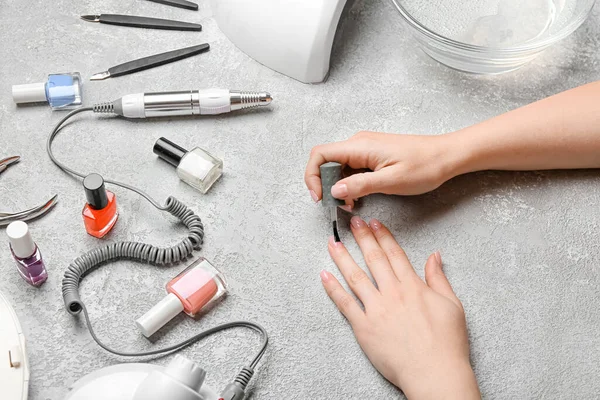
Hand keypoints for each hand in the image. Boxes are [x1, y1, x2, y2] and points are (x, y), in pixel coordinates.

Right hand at [305, 131, 461, 207]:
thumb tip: (334, 190)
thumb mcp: (391, 181)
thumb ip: (360, 185)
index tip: (320, 197)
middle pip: (326, 162)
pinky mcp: (372, 156)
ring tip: (351, 205)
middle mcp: (358, 144)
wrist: (447, 156)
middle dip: (326, 185)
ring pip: (338, 167)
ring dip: (339, 187)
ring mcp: (365, 149)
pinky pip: (351, 169)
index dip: (312, 176)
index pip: (320, 154)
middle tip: (338, 205)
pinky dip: (350, 184)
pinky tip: (359, 197)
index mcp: (360, 146)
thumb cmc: (425, 166)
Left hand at [320, 217, 479, 399]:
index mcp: (413, 286)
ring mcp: (376, 309)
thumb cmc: (446, 343)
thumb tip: (434, 256)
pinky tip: (325, 275)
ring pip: (355, 276)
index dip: (382, 236)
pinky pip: (345, 304)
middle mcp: (392, 293)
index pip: (394, 254)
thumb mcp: (452, 305)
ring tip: (332, 242)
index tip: (373, 223)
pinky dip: (333, 289)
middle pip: (373, 259)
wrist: (434, 372)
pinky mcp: (364, 327)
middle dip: (361, 238)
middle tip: (351, 222)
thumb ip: (439, 278)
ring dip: (342, 257)